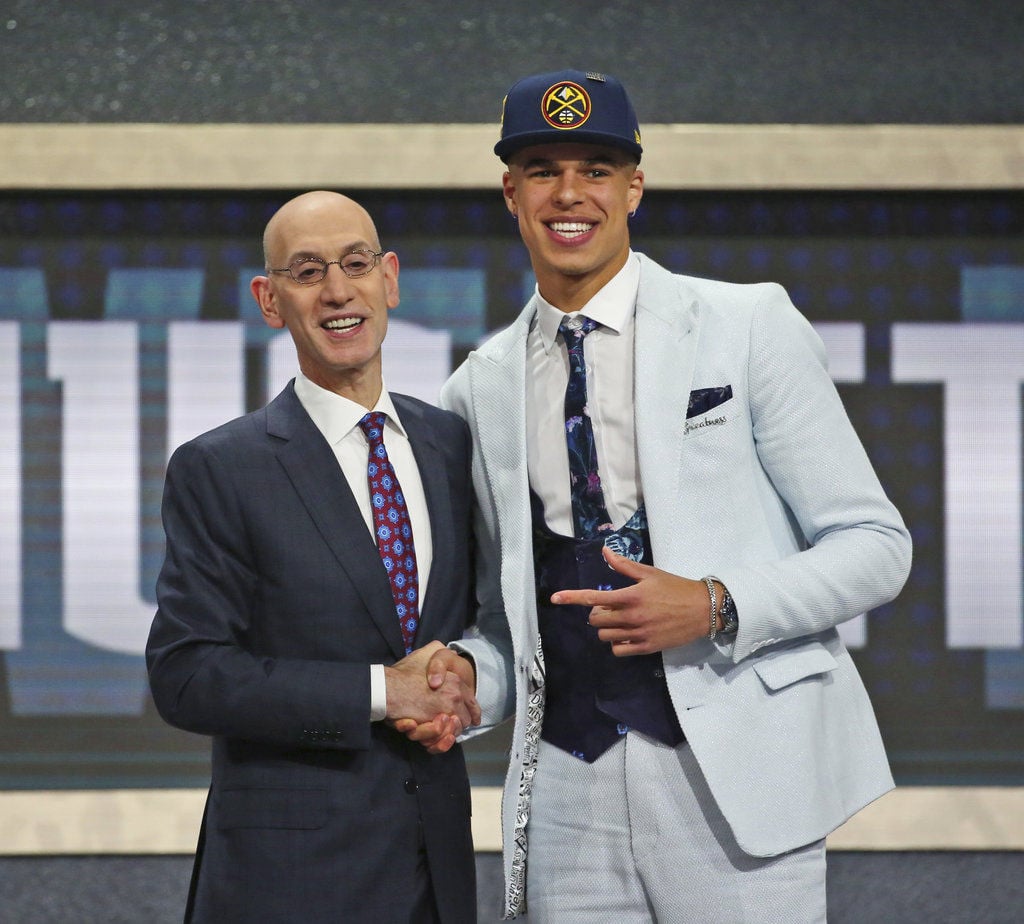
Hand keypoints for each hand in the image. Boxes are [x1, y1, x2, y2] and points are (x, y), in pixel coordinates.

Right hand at [386, 642, 479, 753]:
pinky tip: (433, 734)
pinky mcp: (438, 721)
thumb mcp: (423, 655)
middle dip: (459, 723)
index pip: (471, 700)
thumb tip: (444, 646)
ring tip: (438, 730)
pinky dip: (442, 739)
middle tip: (448, 726)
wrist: (388, 688)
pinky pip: (447, 737)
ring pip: (457, 729)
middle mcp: (456, 693)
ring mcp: (448, 707)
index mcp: (455, 679)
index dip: (472, 711)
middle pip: (466, 717)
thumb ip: (436, 652)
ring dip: (449, 732)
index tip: (473, 719)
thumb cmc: (402, 674)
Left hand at [550, 547, 715, 655]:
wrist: (702, 610)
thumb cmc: (675, 588)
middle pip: (596, 620)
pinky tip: (626, 634)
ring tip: (620, 619)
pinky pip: (619, 650)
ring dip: (607, 627)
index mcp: (630, 596)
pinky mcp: (646, 647)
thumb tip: (605, 551)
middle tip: (611, 606)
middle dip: (598, 612)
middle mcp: (631, 616)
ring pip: (605, 636)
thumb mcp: (649, 573)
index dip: (571, 597)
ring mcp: (638, 634)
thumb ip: (624, 565)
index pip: (593, 598)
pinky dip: (617, 643)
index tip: (554, 598)